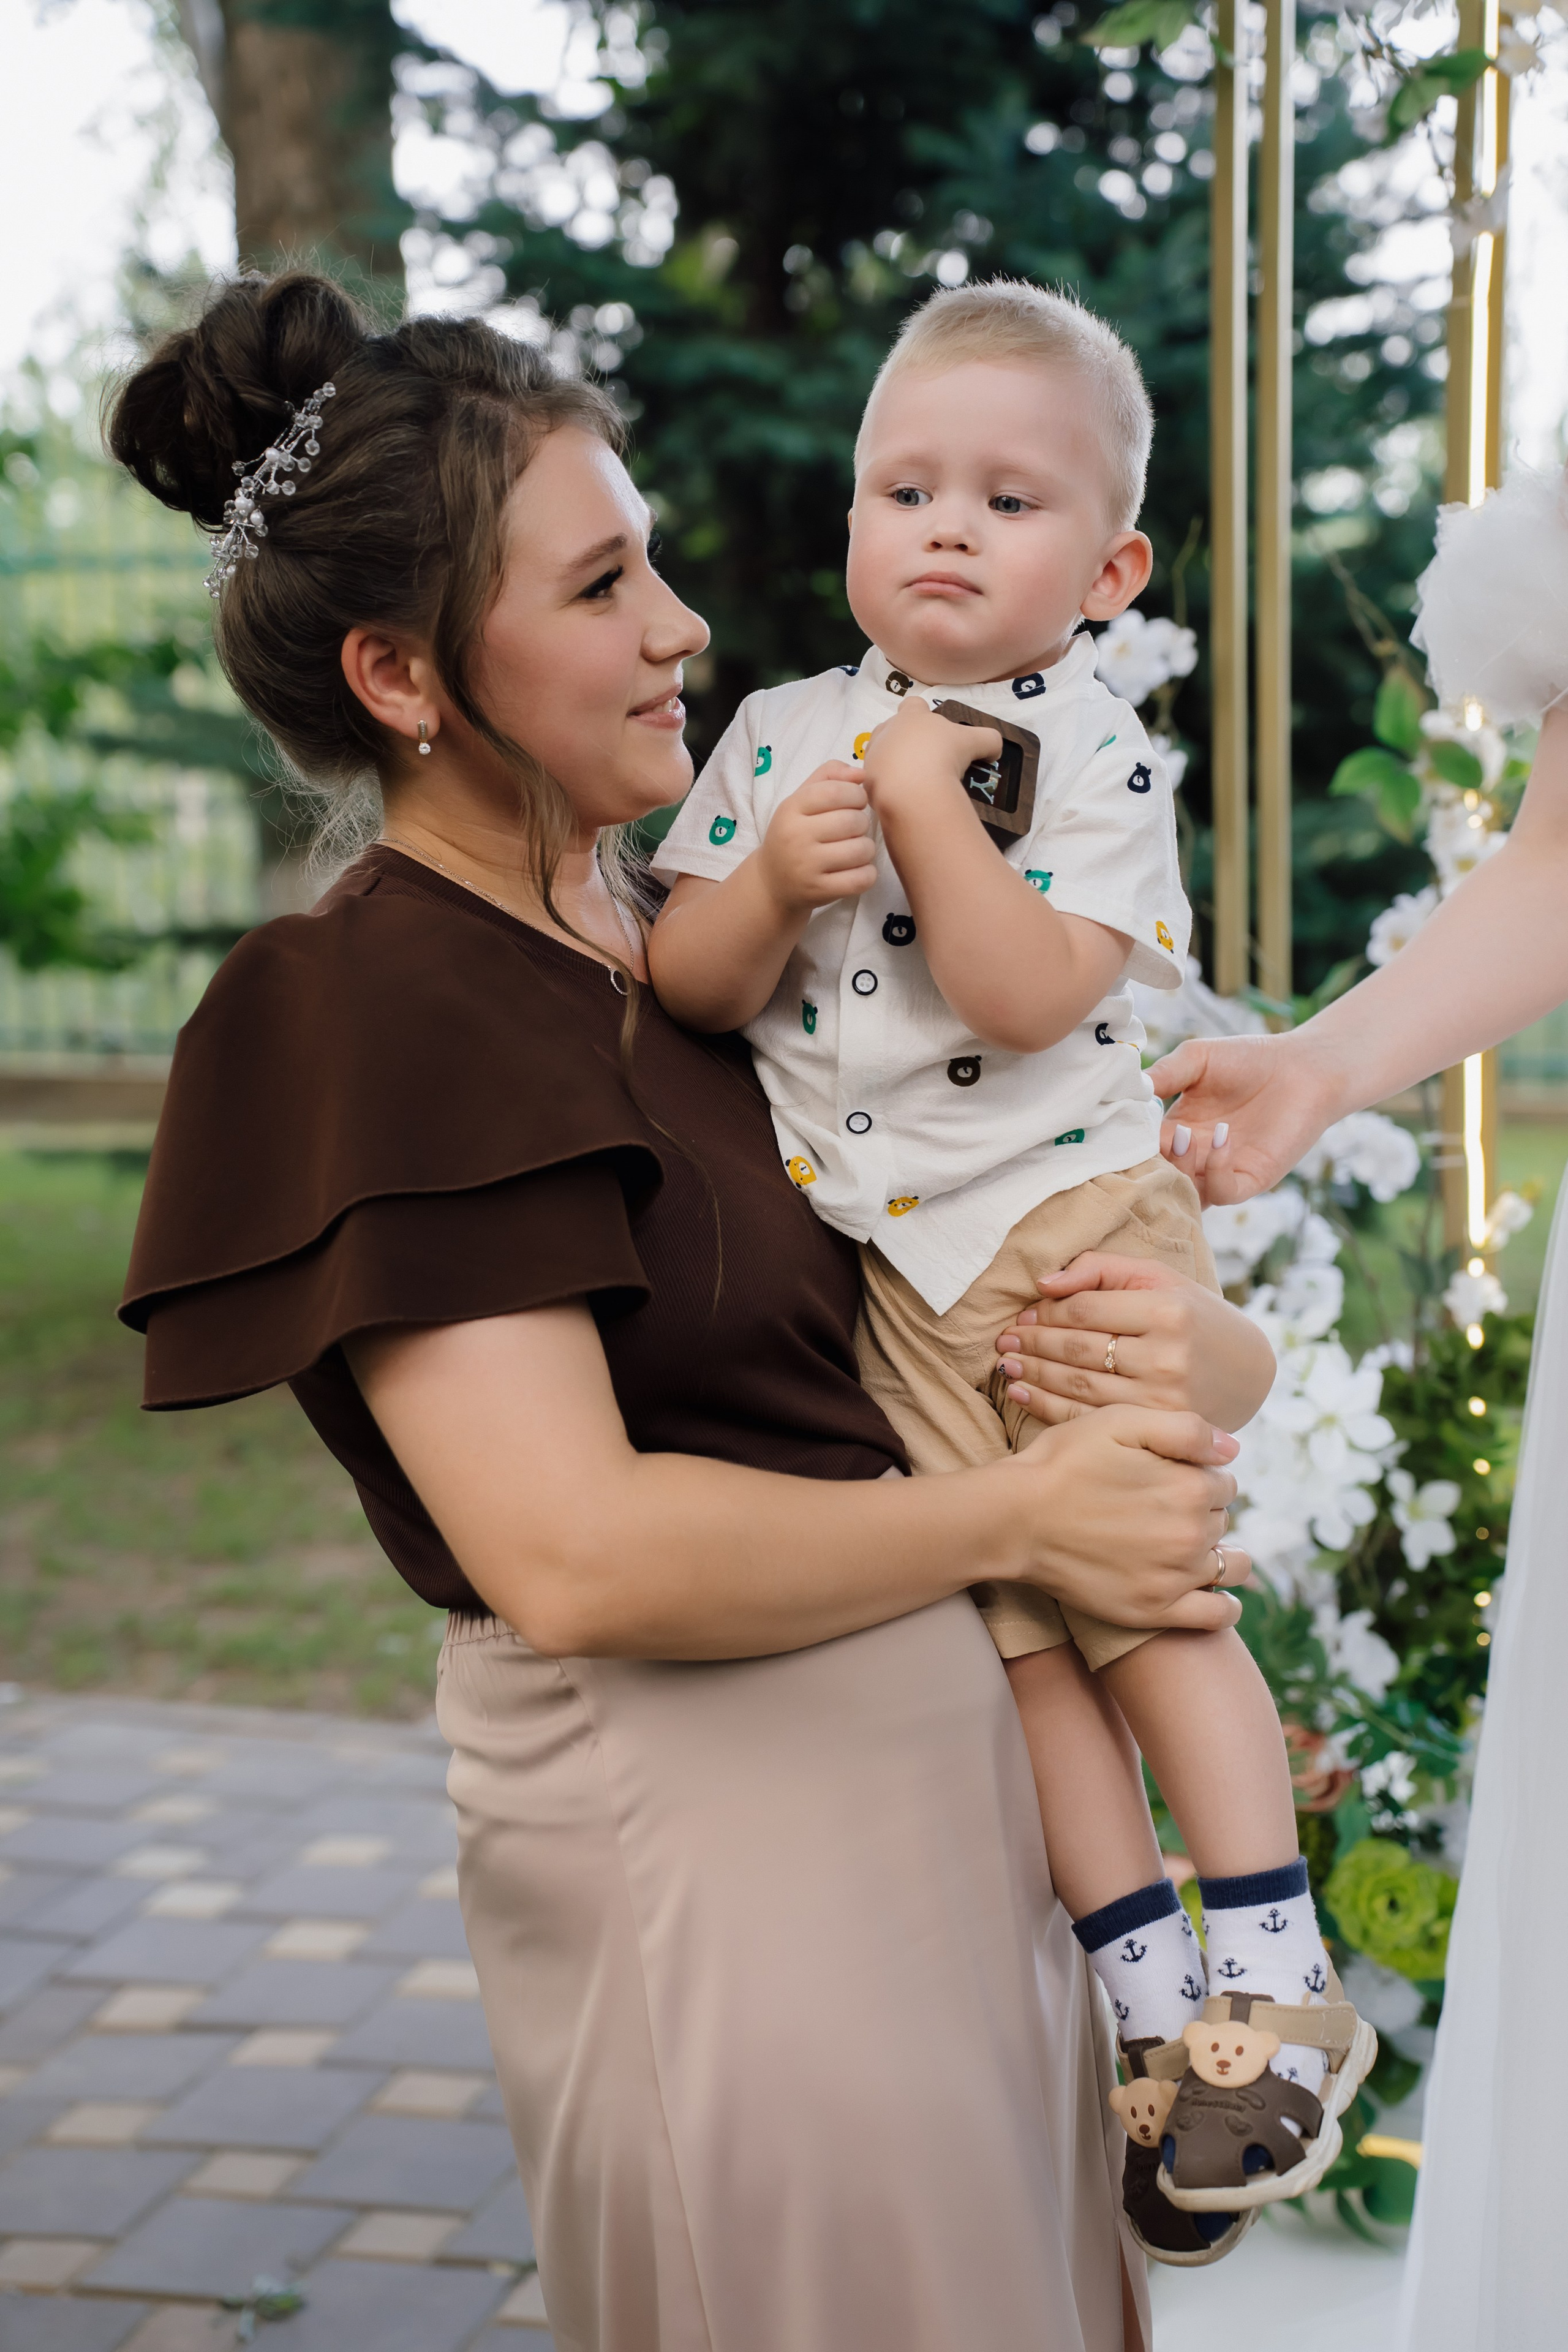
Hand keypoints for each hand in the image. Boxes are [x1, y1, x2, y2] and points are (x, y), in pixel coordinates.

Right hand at [756, 765, 877, 913]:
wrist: (772, 883)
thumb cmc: (794, 834)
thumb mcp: (800, 800)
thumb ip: (829, 776)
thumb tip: (861, 774)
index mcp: (790, 809)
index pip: (835, 792)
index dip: (856, 794)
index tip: (856, 802)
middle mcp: (796, 837)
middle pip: (853, 821)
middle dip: (862, 823)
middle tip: (854, 829)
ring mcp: (807, 867)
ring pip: (861, 850)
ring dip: (866, 849)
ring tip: (855, 850)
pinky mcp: (819, 891)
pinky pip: (862, 879)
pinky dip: (867, 873)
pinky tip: (857, 869)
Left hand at [860, 695, 1002, 825]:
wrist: (913, 788)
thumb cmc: (944, 755)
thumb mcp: (976, 743)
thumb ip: (989, 740)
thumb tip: (994, 750)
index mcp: (912, 716)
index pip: (914, 705)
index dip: (923, 714)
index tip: (934, 731)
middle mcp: (887, 730)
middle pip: (894, 729)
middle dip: (906, 740)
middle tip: (925, 759)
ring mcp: (874, 754)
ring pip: (882, 752)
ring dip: (894, 761)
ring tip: (912, 778)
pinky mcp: (867, 778)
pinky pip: (877, 777)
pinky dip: (888, 784)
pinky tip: (903, 794)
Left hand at [995, 1253, 1276, 1431]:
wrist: (1246, 1372)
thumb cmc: (1194, 1317)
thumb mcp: (1158, 1279)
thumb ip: (1101, 1269)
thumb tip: (1043, 1283)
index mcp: (1167, 1311)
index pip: (1086, 1310)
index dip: (1046, 1312)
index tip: (1023, 1312)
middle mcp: (1166, 1356)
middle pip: (1078, 1349)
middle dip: (1033, 1343)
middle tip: (1004, 1340)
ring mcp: (1161, 1399)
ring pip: (1078, 1386)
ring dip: (1034, 1374)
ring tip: (1007, 1364)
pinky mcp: (1155, 1429)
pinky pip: (1089, 1417)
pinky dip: (1047, 1406)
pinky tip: (1022, 1394)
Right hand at [1005, 1405, 1248, 1633]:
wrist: (1015, 1518)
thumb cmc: (1064, 1463)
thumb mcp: (1120, 1422)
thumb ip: (1186, 1429)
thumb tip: (1233, 1450)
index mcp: (1189, 1486)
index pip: (1224, 1480)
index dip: (1199, 1474)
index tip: (1168, 1476)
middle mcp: (1191, 1534)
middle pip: (1223, 1519)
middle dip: (1202, 1510)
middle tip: (1159, 1507)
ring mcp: (1175, 1577)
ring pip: (1230, 1564)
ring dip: (1221, 1553)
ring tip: (1187, 1546)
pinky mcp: (1154, 1610)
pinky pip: (1217, 1616)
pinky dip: (1225, 1606)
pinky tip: (1211, 1592)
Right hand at [1147, 1031, 1345, 1205]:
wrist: (1304, 1066)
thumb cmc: (1251, 1059)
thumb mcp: (1197, 1058)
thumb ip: (1164, 1073)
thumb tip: (1128, 1090)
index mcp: (1175, 1130)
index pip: (1141, 1149)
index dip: (1129, 1143)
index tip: (1120, 1128)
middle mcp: (1194, 1156)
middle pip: (1158, 1178)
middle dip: (1149, 1163)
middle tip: (1152, 1139)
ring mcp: (1221, 1171)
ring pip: (1186, 1193)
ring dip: (1179, 1170)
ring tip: (1185, 1137)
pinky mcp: (1250, 1179)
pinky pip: (1223, 1191)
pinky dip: (1215, 1171)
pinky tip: (1222, 1138)